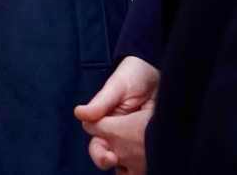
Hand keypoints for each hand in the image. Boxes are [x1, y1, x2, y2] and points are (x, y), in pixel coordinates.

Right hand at [74, 56, 158, 173]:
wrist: (158, 70)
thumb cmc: (133, 75)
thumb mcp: (116, 87)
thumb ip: (100, 102)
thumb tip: (79, 113)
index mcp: (105, 125)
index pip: (97, 146)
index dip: (100, 155)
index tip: (109, 156)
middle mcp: (119, 136)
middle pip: (111, 159)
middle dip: (111, 163)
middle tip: (117, 161)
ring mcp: (136, 141)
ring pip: (130, 164)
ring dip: (132, 167)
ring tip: (140, 166)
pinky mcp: (153, 143)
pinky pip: (150, 160)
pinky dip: (148, 164)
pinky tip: (152, 163)